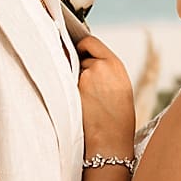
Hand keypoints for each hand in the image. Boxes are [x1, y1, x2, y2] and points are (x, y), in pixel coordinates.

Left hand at [73, 34, 134, 156]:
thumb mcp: (118, 86)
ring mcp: (86, 76)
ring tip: (83, 98)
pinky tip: (76, 102)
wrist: (111, 138)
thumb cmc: (115, 116)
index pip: (91, 42)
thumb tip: (82, 60)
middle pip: (77, 55)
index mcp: (115, 63)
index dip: (81, 46)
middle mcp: (100, 65)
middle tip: (80, 83)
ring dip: (71, 78)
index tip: (75, 51)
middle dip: (76, 64)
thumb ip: (104, 69)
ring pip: (70, 69)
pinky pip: (62, 81)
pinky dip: (65, 88)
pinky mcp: (73, 88)